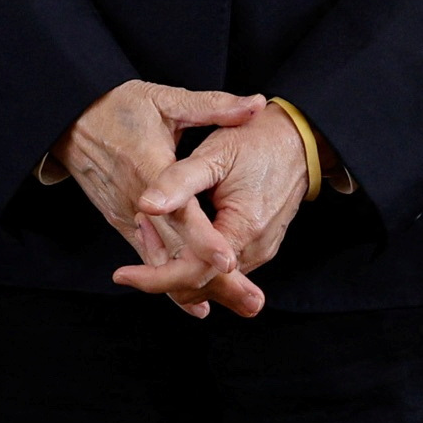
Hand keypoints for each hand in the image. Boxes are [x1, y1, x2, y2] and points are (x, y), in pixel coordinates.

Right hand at [55, 79, 262, 315]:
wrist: (68, 121)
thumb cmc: (117, 107)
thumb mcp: (165, 99)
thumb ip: (213, 106)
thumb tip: (256, 106)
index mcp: (148, 169)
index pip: (179, 211)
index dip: (203, 238)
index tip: (229, 260)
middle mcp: (135, 202)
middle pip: (175, 250)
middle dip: (213, 278)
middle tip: (251, 301)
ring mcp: (125, 216)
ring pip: (162, 263)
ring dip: (199, 286)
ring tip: (239, 304)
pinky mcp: (121, 223)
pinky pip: (149, 258)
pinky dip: (174, 280)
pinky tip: (200, 301)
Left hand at [134, 107, 312, 319]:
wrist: (300, 139)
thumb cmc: (258, 141)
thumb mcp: (214, 155)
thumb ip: (179, 182)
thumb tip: (146, 204)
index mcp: (244, 228)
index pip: (193, 273)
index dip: (154, 278)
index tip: (122, 274)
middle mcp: (256, 249)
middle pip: (199, 283)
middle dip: (160, 268)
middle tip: (138, 230)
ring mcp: (260, 250)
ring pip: (208, 278)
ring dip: (175, 260)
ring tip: (150, 224)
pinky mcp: (258, 246)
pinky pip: (220, 266)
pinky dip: (194, 255)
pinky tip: (175, 229)